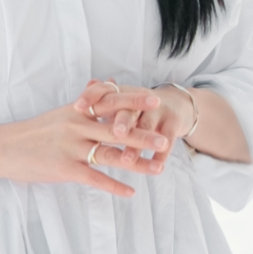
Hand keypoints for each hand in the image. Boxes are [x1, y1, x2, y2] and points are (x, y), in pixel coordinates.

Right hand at [0, 95, 168, 197]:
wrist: (5, 147)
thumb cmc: (35, 131)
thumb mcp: (62, 112)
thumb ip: (86, 102)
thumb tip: (107, 83)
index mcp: (77, 110)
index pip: (110, 102)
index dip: (133, 100)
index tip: (154, 98)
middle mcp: (77, 125)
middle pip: (116, 128)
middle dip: (142, 134)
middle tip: (165, 137)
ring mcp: (71, 147)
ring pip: (110, 154)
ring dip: (136, 162)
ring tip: (157, 168)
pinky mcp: (65, 168)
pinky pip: (95, 177)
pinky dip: (114, 186)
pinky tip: (131, 192)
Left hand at [74, 79, 195, 168]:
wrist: (175, 105)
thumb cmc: (136, 110)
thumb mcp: (118, 102)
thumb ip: (100, 99)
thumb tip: (85, 86)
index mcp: (122, 92)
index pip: (104, 90)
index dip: (91, 96)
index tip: (77, 107)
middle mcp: (139, 99)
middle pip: (128, 108)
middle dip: (121, 121)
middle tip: (114, 133)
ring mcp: (158, 111)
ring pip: (147, 127)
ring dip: (137, 145)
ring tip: (127, 161)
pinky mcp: (174, 124)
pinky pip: (168, 140)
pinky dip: (161, 155)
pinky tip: (156, 167)